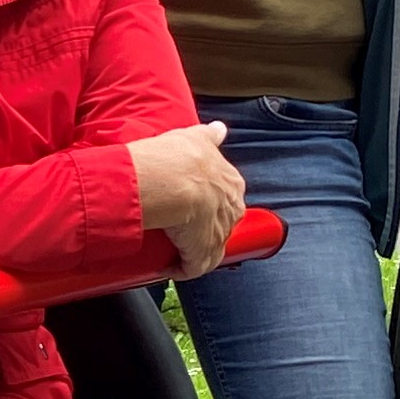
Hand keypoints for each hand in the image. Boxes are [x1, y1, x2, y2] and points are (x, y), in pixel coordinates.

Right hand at [125, 119, 244, 278]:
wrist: (168, 181)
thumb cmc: (178, 158)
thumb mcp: (195, 137)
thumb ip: (208, 135)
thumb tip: (219, 129)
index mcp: (231, 184)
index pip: (226, 197)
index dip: (208, 202)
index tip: (191, 204)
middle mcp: (231, 210)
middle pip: (220, 224)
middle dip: (203, 228)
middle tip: (179, 227)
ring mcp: (218, 234)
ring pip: (209, 248)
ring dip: (192, 251)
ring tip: (172, 249)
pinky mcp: (202, 254)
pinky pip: (194, 267)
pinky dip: (182, 269)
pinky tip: (168, 267)